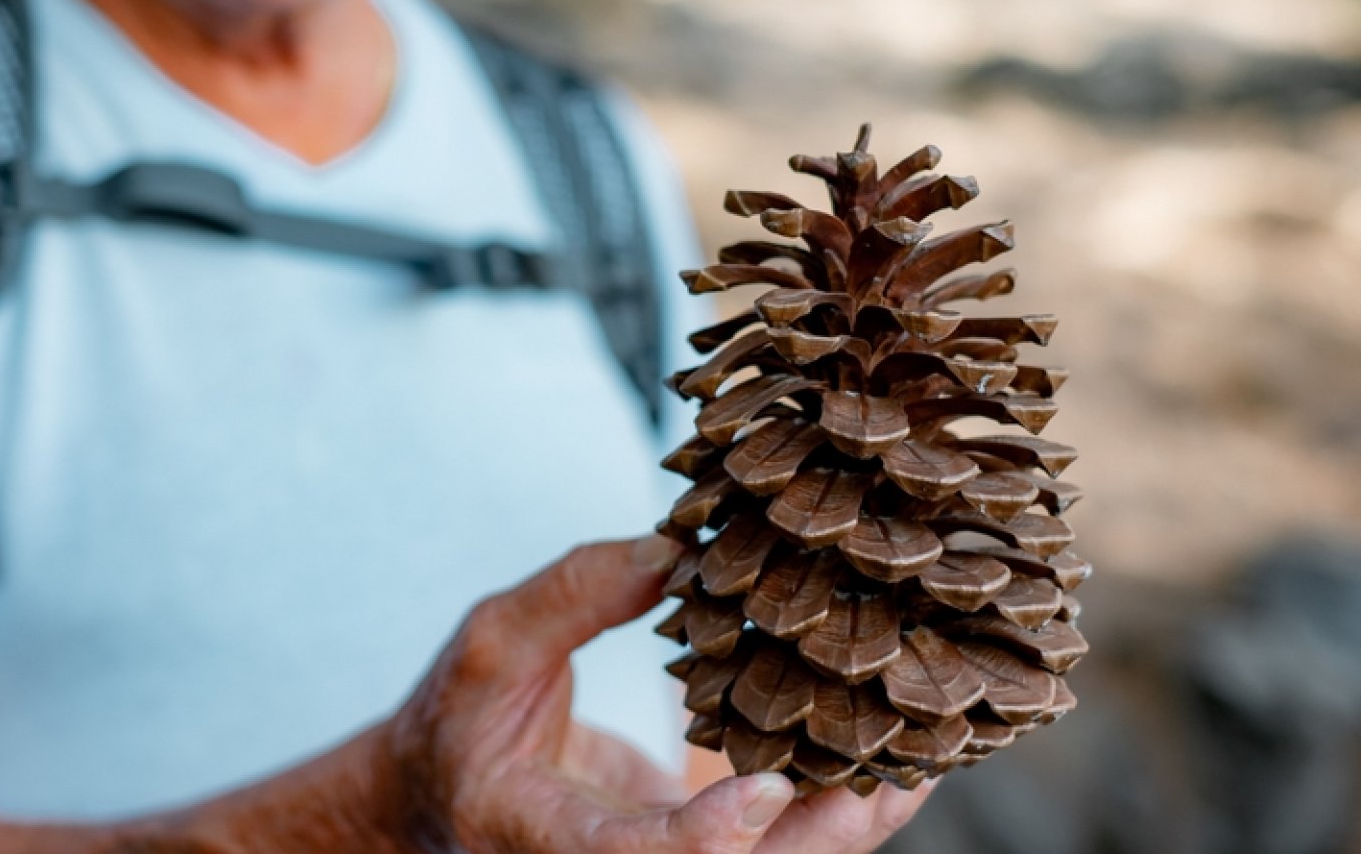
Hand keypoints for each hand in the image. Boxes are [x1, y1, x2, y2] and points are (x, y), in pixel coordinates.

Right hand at [377, 536, 933, 852]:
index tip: (767, 790)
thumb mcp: (490, 646)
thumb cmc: (457, 722)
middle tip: (898, 769)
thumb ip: (572, 597)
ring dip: (854, 818)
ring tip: (923, 750)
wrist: (448, 794)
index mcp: (542, 835)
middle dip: (825, 835)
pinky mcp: (696, 845)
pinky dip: (838, 796)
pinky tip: (891, 743)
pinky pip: (780, 839)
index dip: (704, 837)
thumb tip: (674, 548)